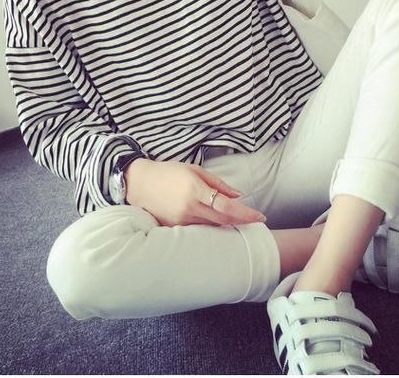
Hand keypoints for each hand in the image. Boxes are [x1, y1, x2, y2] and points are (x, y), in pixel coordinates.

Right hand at [125, 157, 267, 227]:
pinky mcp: (173, 228)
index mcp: (195, 190)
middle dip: (241, 221)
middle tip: (254, 219)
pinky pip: (197, 229)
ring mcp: (180, 221)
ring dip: (226, 223)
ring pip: (211, 226)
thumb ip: (218, 184)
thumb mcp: (194, 170)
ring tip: (235, 216)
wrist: (138, 183)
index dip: (246, 214)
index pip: (226, 207)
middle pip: (223, 221)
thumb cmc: (168, 172)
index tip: (260, 217)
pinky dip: (209, 225)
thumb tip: (238, 196)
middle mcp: (188, 208)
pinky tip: (213, 219)